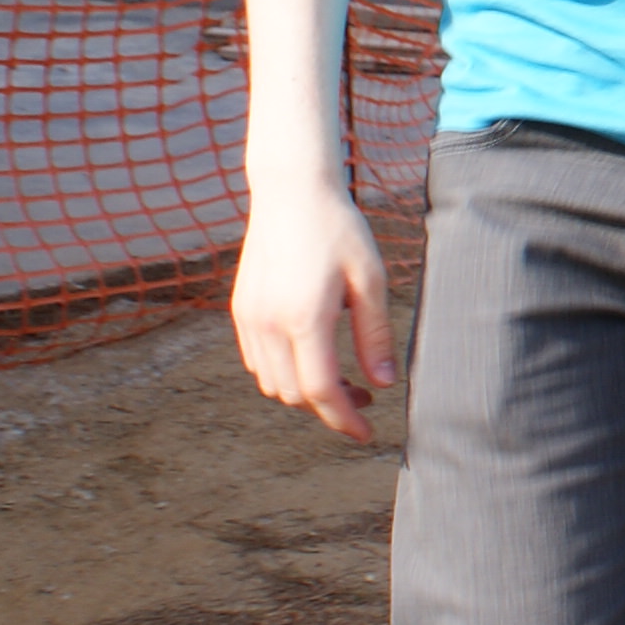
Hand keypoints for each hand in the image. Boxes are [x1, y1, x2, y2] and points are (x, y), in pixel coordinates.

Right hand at [232, 181, 398, 441]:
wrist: (291, 191)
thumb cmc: (339, 230)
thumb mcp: (370, 279)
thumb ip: (374, 334)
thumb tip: (384, 383)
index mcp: (305, 318)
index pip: (321, 391)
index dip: (344, 420)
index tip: (367, 433)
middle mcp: (269, 324)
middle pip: (294, 395)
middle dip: (329, 408)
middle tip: (365, 398)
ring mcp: (249, 318)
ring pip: (272, 383)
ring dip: (305, 393)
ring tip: (343, 377)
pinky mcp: (240, 310)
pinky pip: (258, 363)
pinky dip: (284, 374)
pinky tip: (313, 357)